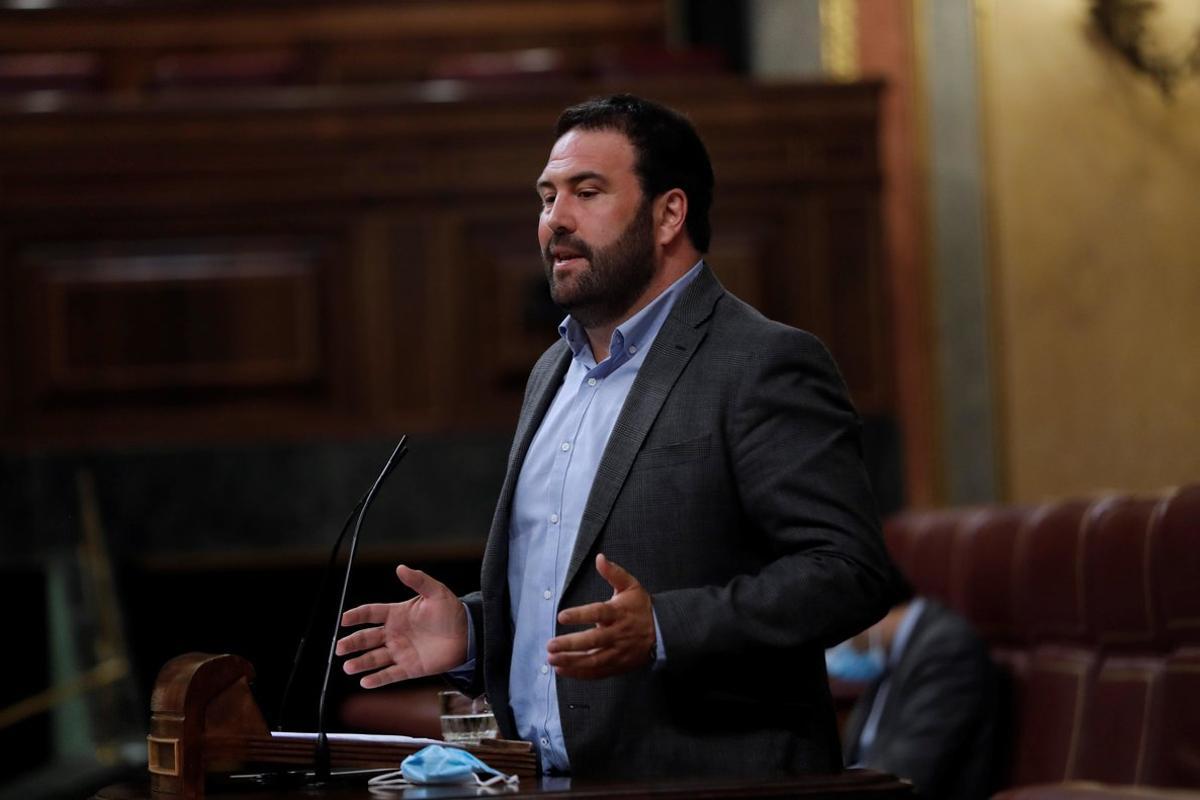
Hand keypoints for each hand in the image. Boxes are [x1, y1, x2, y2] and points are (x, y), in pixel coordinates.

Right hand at [336, 565, 467, 687]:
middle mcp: (394, 633)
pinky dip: (377, 679)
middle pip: (367, 638)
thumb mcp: (436, 592)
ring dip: (361, 663)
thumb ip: (418, 580)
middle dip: (352, 643)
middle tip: (340, 648)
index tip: (344, 619)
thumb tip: (400, 567)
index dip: (357, 615)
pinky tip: (365, 682)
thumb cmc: (451, 611)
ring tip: (348, 667)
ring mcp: (400, 651)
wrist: (468, 634)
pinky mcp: (409, 668)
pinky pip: (390, 674)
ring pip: (375, 658)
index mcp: (397, 614)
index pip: (371, 613)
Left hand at [546, 553, 655, 679]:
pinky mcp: (618, 665)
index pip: (598, 613)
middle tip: (551, 644)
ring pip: (593, 660)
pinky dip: (579, 674)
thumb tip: (599, 558)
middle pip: (593, 640)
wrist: (663, 631)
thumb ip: (614, 573)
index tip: (561, 616)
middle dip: (570, 644)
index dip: (580, 615)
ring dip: (571, 662)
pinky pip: (597, 672)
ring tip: (552, 660)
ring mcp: (618, 652)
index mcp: (619, 612)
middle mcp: (618, 633)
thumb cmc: (641, 607)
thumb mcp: (631, 586)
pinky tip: (562, 670)